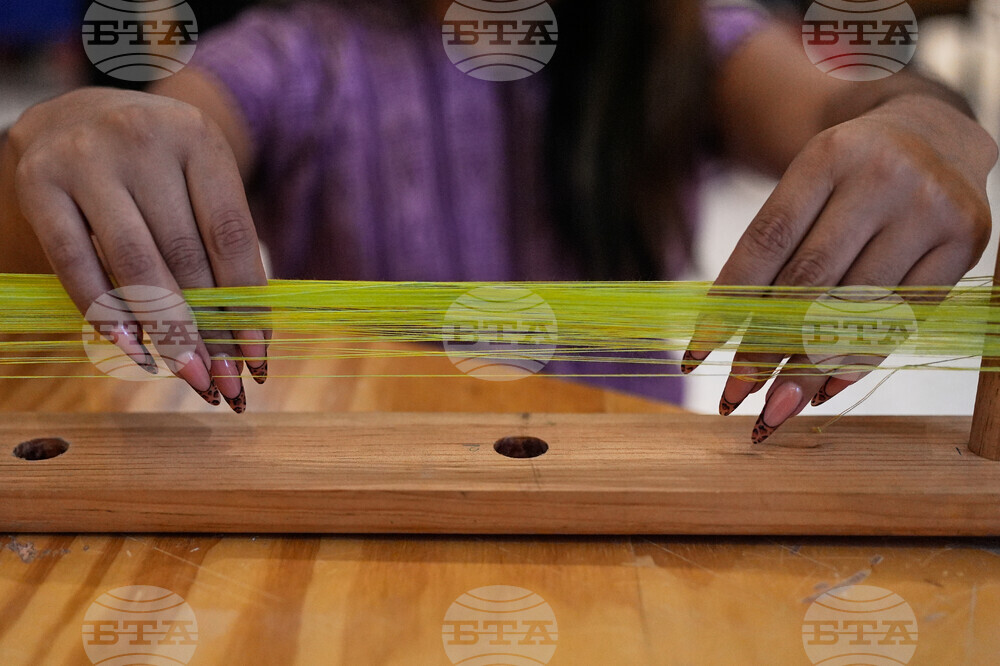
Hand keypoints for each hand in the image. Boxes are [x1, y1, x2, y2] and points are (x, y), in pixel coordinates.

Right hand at [6, 87, 268, 410]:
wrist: (77, 115)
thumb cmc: (158, 165)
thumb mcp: (199, 180)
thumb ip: (220, 243)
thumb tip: (246, 338)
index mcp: (197, 139)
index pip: (230, 235)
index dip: (247, 303)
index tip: (258, 356)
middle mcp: (141, 141)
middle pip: (185, 255)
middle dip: (209, 330)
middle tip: (227, 383)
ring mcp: (86, 161)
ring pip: (134, 265)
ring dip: (166, 332)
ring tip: (192, 378)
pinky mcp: (40, 186)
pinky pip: (76, 265)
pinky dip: (106, 315)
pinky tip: (134, 352)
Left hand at [684, 94, 997, 441]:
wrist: (933, 133)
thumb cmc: (848, 174)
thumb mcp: (805, 185)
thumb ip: (772, 250)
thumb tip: (730, 337)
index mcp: (828, 155)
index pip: (767, 242)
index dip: (728, 304)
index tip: (697, 355)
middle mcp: (883, 177)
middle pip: (810, 282)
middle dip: (765, 348)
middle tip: (732, 397)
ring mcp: (931, 209)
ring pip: (857, 308)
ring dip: (808, 370)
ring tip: (773, 409)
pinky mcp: (966, 241)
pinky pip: (904, 317)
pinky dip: (860, 360)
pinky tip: (825, 391)